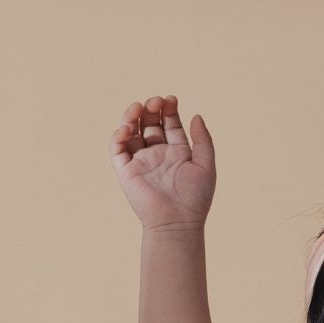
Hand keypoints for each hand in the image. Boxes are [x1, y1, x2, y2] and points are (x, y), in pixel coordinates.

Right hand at [110, 95, 215, 231]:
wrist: (178, 223)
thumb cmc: (196, 198)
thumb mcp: (206, 166)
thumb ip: (203, 140)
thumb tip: (196, 115)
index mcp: (177, 152)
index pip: (170, 124)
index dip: (169, 109)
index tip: (171, 99)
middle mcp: (158, 155)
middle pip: (150, 124)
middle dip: (151, 109)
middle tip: (155, 102)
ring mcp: (141, 161)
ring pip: (132, 132)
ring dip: (133, 116)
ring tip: (139, 107)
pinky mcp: (126, 170)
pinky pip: (118, 149)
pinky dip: (119, 135)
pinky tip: (128, 128)